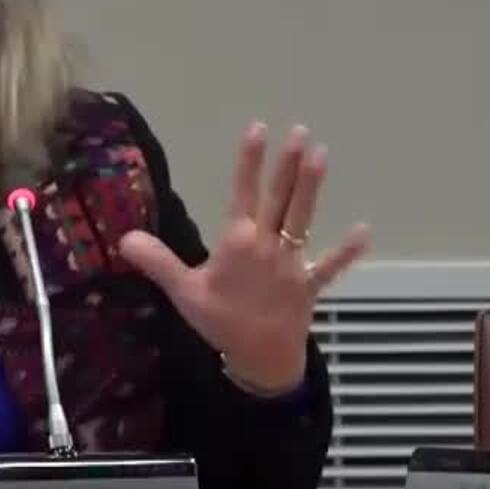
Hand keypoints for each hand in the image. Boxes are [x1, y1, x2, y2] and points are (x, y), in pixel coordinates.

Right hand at [119, 123, 370, 394]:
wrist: (260, 360)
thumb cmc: (220, 323)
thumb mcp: (184, 293)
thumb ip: (158, 262)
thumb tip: (125, 238)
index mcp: (239, 243)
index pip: (243, 193)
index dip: (249, 160)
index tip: (257, 128)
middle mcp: (269, 246)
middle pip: (279, 198)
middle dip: (288, 163)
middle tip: (300, 131)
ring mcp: (293, 263)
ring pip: (302, 218)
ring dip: (312, 187)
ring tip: (321, 155)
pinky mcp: (310, 284)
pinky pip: (330, 266)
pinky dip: (346, 251)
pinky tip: (364, 230)